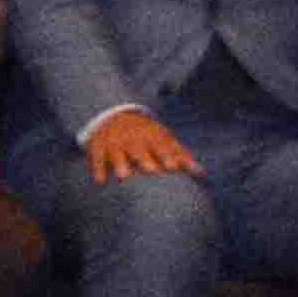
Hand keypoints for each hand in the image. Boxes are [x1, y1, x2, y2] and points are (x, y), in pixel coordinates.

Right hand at [83, 107, 201, 185]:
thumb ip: (180, 155)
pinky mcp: (97, 145)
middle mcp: (132, 137)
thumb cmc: (146, 134)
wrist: (113, 115)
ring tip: (124, 176)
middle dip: (143, 157)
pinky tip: (101, 181)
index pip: (159, 144)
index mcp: (150, 134)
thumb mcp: (162, 138)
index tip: (173, 166)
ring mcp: (114, 140)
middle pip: (138, 147)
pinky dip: (97, 167)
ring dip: (119, 162)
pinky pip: (96, 156)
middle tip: (151, 170)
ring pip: (116, 151)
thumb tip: (201, 173)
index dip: (166, 154)